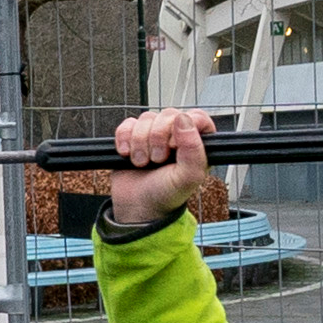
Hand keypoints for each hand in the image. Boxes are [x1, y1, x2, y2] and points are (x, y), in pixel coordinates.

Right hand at [107, 104, 214, 232]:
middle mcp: (177, 136)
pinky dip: (124, 138)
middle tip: (158, 159)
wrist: (138, 208)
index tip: (174, 144)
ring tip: (143, 163)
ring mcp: (154, 135)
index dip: (184, 125)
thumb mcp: (187, 178)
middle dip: (158, 137)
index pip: (197, 117)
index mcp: (197, 144)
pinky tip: (128, 155)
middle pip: (168, 114)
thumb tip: (184, 120)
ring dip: (140, 142)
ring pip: (146, 118)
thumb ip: (193, 149)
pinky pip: (127, 124)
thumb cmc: (166, 196)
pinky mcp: (133, 136)